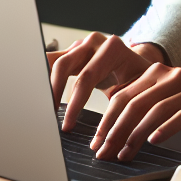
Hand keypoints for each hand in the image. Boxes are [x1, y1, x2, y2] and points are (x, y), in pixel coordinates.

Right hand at [48, 32, 163, 130]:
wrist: (140, 65)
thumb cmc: (141, 80)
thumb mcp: (139, 91)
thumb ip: (127, 107)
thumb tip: (115, 137)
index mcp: (113, 49)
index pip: (86, 78)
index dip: (74, 105)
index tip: (66, 126)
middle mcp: (95, 43)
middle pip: (63, 65)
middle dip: (52, 92)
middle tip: (46, 117)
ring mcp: (82, 45)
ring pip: (53, 61)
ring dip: (43, 84)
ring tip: (39, 107)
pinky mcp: (72, 52)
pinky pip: (53, 63)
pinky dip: (44, 78)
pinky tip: (39, 96)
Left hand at [90, 59, 180, 161]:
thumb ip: (156, 98)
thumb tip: (127, 117)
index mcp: (162, 74)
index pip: (123, 95)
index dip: (106, 119)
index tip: (97, 141)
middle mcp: (172, 78)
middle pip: (131, 102)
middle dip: (112, 130)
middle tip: (101, 152)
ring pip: (151, 110)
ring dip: (132, 134)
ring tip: (122, 154)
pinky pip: (180, 114)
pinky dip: (164, 128)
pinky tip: (153, 141)